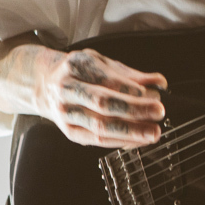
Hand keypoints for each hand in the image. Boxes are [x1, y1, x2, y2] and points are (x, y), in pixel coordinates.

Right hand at [36, 48, 166, 147]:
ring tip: (153, 133)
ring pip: (100, 126)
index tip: (154, 94)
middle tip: (159, 112)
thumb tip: (159, 82)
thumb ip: (129, 73)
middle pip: (103, 103)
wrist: (45, 85)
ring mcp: (66, 113)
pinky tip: (137, 140)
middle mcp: (67, 90)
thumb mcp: (101, 62)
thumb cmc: (79, 72)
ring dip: (130, 132)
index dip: (132, 89)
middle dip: (134, 109)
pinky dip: (120, 141)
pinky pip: (96, 140)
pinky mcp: (69, 132)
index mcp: (76, 66)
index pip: (107, 80)